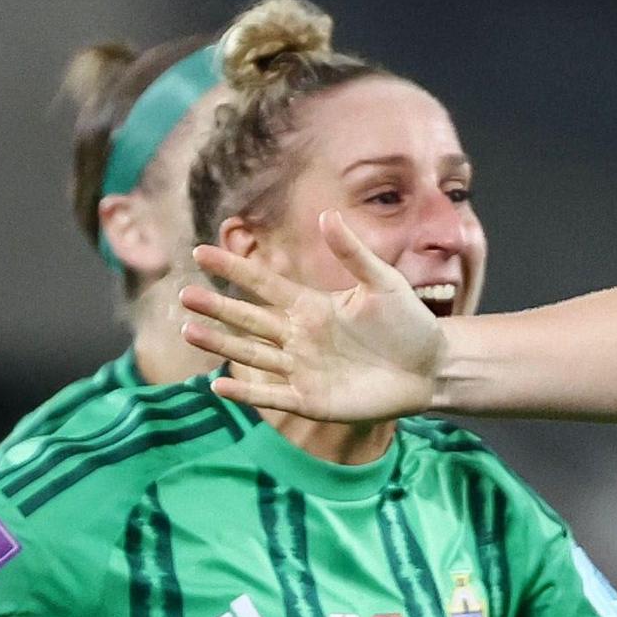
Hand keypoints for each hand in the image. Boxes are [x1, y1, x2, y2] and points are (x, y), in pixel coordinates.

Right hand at [178, 218, 444, 425]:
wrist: (432, 368)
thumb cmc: (410, 323)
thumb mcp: (383, 283)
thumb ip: (353, 253)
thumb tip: (327, 215)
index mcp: (311, 305)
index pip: (263, 284)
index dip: (233, 269)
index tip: (201, 252)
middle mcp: (299, 336)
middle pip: (249, 319)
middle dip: (217, 308)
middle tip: (184, 295)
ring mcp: (302, 369)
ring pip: (252, 355)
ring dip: (221, 344)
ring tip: (189, 330)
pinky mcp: (311, 400)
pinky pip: (272, 395)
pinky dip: (246, 393)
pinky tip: (217, 386)